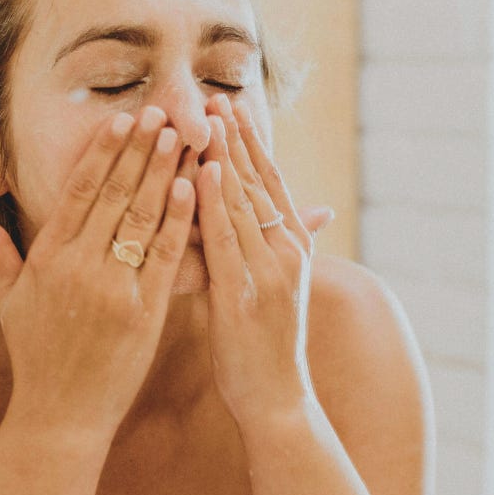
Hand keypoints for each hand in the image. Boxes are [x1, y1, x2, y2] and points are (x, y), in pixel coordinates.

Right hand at [0, 106, 194, 432]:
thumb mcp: (11, 303)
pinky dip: (178, 219)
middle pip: (115, 195)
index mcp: (48, 258)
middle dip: (140, 150)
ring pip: (143, 217)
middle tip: (162, 111)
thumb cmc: (36, 357)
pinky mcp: (145, 311)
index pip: (79, 192)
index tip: (122, 120)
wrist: (62, 415)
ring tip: (183, 138)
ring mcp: (114, 287)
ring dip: (164, 173)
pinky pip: (165, 255)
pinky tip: (191, 188)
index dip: (102, 153)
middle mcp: (80, 266)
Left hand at [194, 96, 329, 430]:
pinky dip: (214, 203)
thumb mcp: (273, 289)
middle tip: (214, 95)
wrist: (277, 399)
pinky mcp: (246, 293)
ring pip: (243, 202)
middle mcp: (287, 252)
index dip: (252, 142)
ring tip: (204, 118)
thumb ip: (264, 248)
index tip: (231, 105)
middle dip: (236, 138)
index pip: (272, 181)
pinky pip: (226, 239)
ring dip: (223, 156)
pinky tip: (200, 172)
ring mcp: (269, 271)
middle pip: (259, 182)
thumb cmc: (265, 347)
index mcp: (293, 248)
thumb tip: (256, 217)